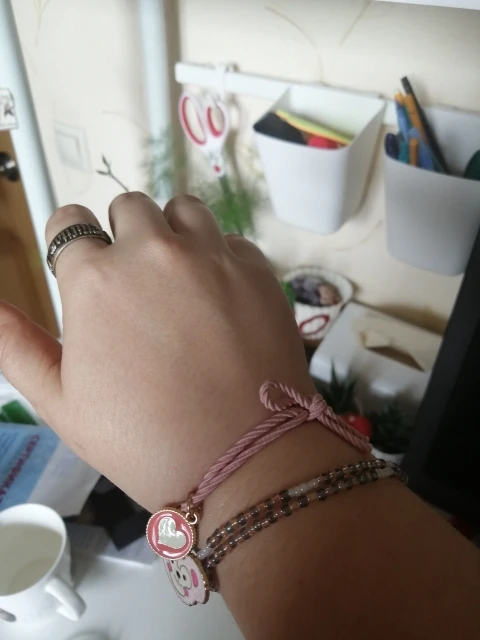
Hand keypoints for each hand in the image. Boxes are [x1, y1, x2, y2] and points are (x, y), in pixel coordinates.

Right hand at [0, 193, 311, 511]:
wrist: (240, 459)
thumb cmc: (145, 439)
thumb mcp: (60, 402)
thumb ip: (17, 346)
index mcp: (96, 278)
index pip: (69, 222)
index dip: (73, 245)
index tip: (84, 268)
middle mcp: (154, 252)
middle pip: (129, 206)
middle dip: (124, 235)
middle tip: (135, 282)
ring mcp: (211, 256)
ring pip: (183, 210)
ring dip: (173, 232)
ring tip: (177, 277)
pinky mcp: (257, 270)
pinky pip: (231, 240)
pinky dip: (221, 258)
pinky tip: (221, 299)